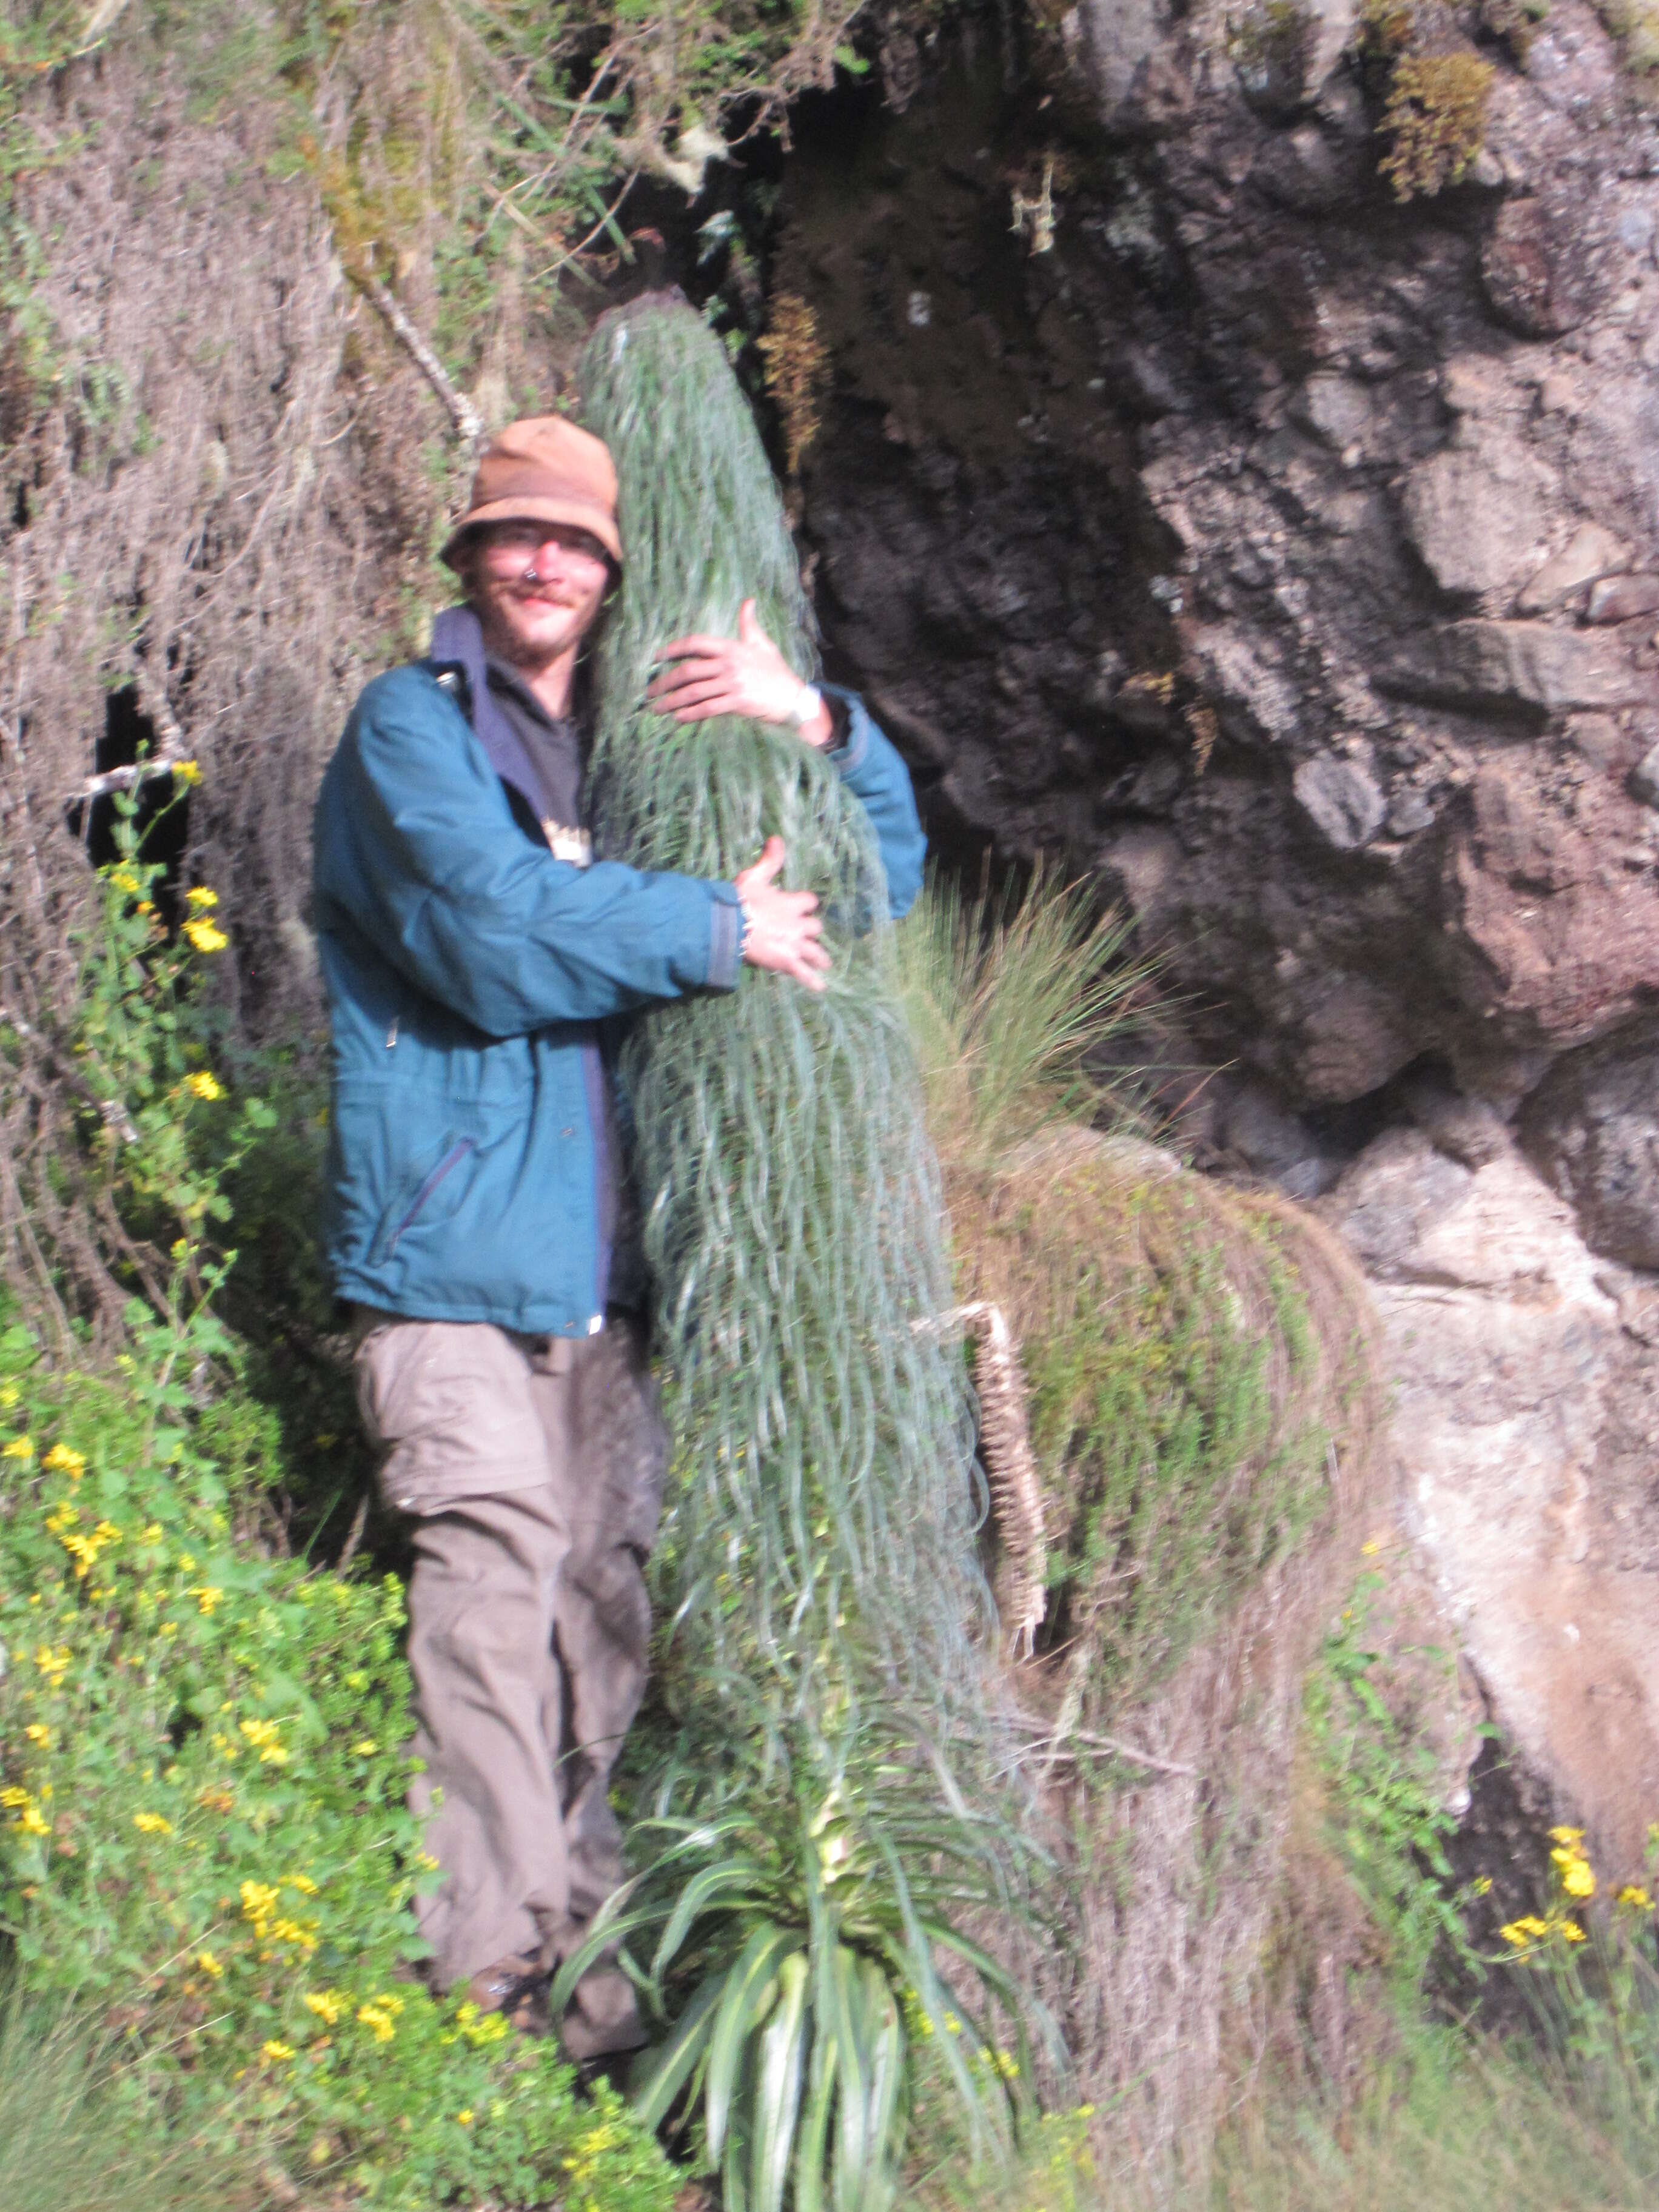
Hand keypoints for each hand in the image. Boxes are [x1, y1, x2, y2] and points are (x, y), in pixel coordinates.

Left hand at [648, 600, 834, 747]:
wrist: (795, 699)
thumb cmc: (777, 672)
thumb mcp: (763, 644)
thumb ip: (749, 624)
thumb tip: (748, 601)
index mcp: (732, 648)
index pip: (696, 643)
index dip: (674, 649)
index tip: (656, 657)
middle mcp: (729, 664)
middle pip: (688, 670)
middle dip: (665, 681)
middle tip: (649, 691)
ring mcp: (733, 684)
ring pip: (694, 691)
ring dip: (672, 701)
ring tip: (657, 709)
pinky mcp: (738, 703)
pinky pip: (708, 708)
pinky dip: (690, 714)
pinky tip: (678, 718)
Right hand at [733, 837, 829, 991]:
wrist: (731, 926)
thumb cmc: (740, 900)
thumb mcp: (754, 876)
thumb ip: (770, 861)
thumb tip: (777, 838)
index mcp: (792, 903)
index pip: (809, 902)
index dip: (805, 905)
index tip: (802, 906)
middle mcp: (798, 924)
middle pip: (815, 927)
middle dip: (811, 931)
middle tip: (807, 935)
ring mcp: (794, 944)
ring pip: (815, 951)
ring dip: (820, 957)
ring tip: (825, 963)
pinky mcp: (787, 962)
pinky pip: (804, 973)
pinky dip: (812, 981)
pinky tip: (821, 987)